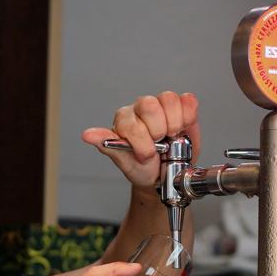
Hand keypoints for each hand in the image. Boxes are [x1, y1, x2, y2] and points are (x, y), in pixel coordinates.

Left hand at [81, 92, 201, 190]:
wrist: (164, 176)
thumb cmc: (143, 168)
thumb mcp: (124, 162)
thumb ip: (107, 145)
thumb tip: (88, 135)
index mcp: (124, 120)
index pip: (132, 121)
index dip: (143, 143)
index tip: (146, 156)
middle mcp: (141, 109)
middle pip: (150, 105)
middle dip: (158, 131)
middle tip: (159, 144)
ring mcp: (162, 106)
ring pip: (169, 100)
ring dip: (174, 124)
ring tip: (171, 138)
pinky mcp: (181, 107)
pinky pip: (188, 101)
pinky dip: (188, 117)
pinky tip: (182, 129)